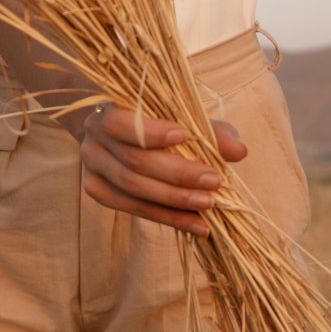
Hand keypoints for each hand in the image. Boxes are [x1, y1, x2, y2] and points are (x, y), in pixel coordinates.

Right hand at [79, 105, 246, 235]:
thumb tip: (239, 151)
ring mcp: (91, 166)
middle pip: (134, 161)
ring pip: (132, 189)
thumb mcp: (181, 114)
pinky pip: (132, 209)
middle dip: (177, 174)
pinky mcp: (96, 190)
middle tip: (214, 182)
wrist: (110, 124)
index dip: (151, 132)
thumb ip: (208, 129)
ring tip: (209, 205)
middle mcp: (93, 137)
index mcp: (107, 107)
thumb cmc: (152, 115)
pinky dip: (167, 218)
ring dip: (174, 200)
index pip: (121, 122)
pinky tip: (196, 224)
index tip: (185, 135)